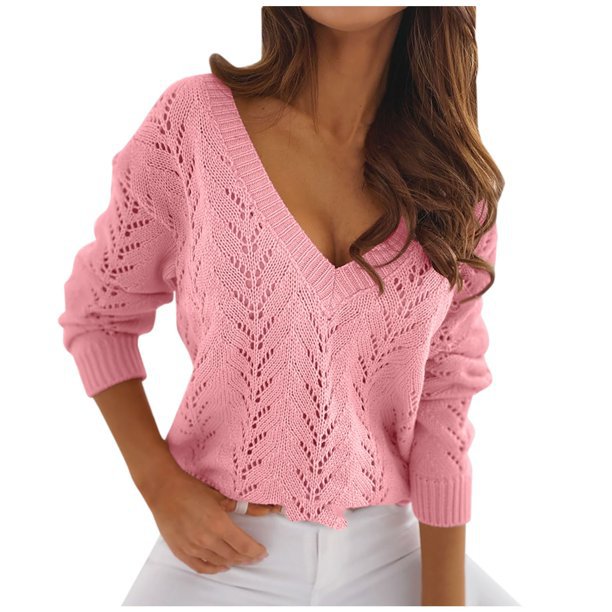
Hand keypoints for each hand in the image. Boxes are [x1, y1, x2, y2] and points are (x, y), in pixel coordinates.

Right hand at [141, 462, 281, 573]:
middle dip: (248, 557)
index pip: (244, 545)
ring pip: (219, 562)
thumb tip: (268, 508)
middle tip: (255, 556)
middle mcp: (207, 540)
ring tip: (242, 559)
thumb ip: (245, 506)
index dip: (256, 551)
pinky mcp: (181, 551)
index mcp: (219, 524)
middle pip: (234, 555)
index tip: (263, 552)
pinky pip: (201, 567)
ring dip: (233, 562)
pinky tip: (222, 565)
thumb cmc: (192, 490)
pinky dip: (214, 569)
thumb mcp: (221, 497)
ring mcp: (193, 548)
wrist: (164, 490)